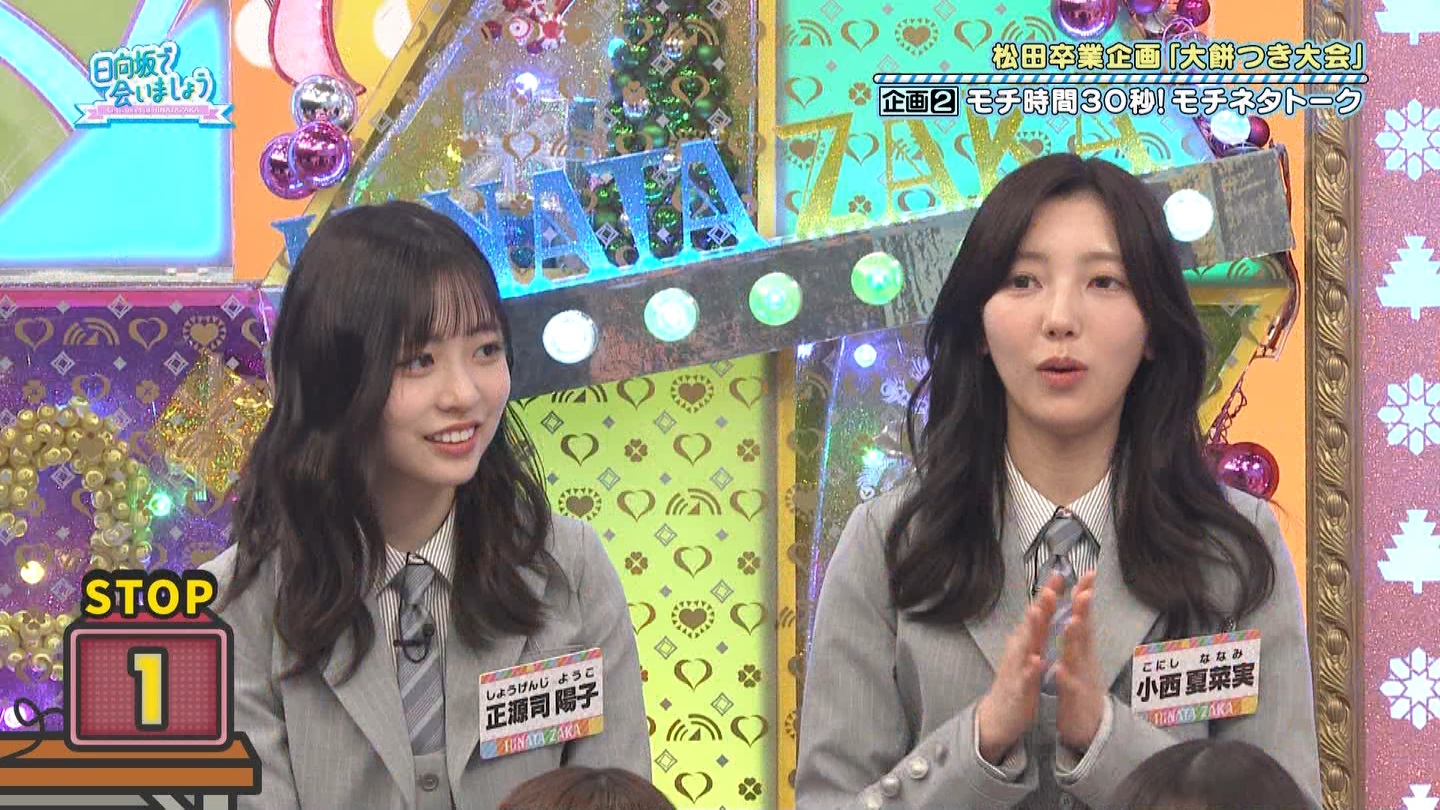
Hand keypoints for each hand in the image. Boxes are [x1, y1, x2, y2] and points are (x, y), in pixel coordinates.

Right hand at [976, 576, 1058, 763]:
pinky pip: (1026, 677)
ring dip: (1032, 629)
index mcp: (1028, 640)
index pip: (1040, 612)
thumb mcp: (1027, 650)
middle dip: (1041, 604)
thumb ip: (1035, 629)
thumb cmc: (1017, 680)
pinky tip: (1038, 660)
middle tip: (1050, 586)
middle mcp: (1021, 648)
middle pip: (1032, 622)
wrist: (999, 715)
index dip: (1049, 593)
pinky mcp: (1018, 688)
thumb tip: (1041, 605)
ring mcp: (1018, 667)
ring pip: (1026, 645)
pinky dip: (1031, 668)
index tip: (1060, 574)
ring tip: (1039, 613)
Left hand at [1055, 572, 1104, 752]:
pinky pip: (1068, 687)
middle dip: (1084, 612)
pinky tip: (1061, 669)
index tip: (1089, 575)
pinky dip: (1065, 677)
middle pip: (1084, 631)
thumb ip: (1080, 632)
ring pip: (1077, 656)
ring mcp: (1081, 678)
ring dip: (1074, 639)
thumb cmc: (1080, 687)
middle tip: (1084, 592)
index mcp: (1081, 648)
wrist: (1088, 726)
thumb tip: (1081, 607)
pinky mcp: (1074, 698)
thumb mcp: (1080, 656)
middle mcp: (1083, 659)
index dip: (1085, 596)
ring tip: (1072, 622)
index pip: (1083, 617)